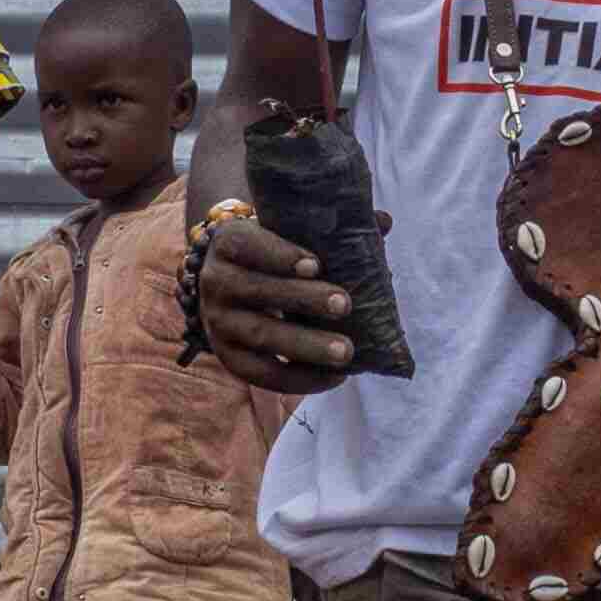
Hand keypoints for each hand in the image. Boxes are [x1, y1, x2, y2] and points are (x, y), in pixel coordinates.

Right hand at [191, 206, 352, 394]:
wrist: (227, 286)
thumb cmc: (270, 254)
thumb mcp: (286, 233)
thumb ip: (330, 228)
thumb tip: (384, 221)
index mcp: (229, 243)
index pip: (247, 245)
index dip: (279, 255)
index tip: (317, 264)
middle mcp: (216, 281)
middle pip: (258, 291)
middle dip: (303, 299)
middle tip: (345, 305)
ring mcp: (219, 322)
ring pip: (262, 335)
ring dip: (306, 345)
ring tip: (346, 351)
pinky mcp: (229, 357)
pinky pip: (263, 374)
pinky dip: (300, 379)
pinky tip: (334, 377)